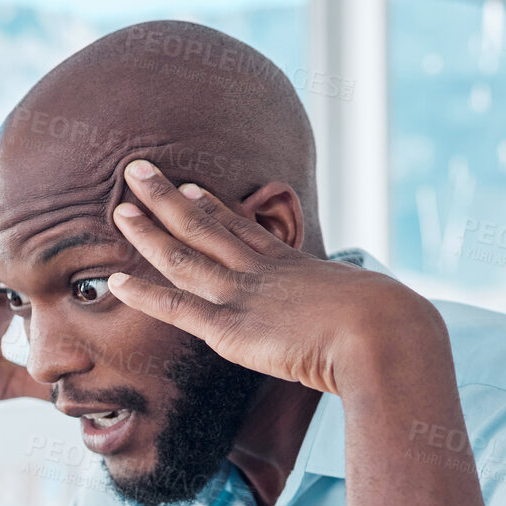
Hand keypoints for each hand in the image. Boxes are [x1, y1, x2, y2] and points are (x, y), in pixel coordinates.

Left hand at [106, 160, 444, 397]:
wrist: (383, 334)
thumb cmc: (390, 327)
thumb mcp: (372, 307)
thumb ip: (355, 311)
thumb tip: (384, 318)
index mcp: (293, 266)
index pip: (243, 230)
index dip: (212, 207)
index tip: (189, 185)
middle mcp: (261, 273)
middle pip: (204, 226)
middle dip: (166, 198)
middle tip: (136, 171)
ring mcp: (243, 297)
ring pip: (184, 257)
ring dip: (148, 232)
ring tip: (119, 208)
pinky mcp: (231, 331)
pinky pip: (178, 309)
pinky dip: (145, 295)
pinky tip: (115, 282)